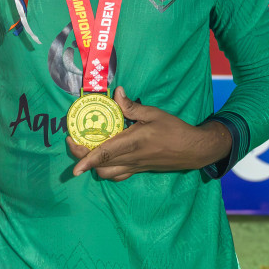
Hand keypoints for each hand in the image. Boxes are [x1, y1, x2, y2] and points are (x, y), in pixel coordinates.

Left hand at [66, 87, 231, 180]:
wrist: (194, 150)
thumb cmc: (174, 129)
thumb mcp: (154, 113)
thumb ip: (132, 106)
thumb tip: (116, 93)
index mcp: (132, 143)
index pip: (105, 153)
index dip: (87, 160)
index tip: (75, 167)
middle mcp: (131, 158)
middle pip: (101, 165)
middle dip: (83, 158)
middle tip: (74, 142)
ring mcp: (134, 167)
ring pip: (107, 173)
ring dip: (94, 165)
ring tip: (87, 150)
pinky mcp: (139, 170)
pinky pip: (118, 175)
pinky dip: (107, 170)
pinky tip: (105, 159)